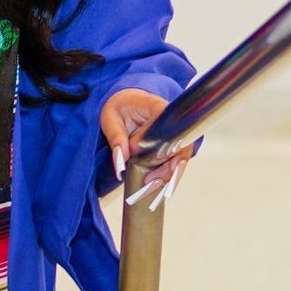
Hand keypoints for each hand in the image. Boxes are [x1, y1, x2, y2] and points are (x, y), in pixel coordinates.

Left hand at [101, 88, 197, 211]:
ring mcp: (173, 135)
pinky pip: (171, 162)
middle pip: (180, 149)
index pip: (174, 131)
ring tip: (148, 189)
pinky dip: (163, 175)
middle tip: (150, 183)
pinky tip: (154, 187)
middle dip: (169, 170)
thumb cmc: (120, 106)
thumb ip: (116, 139)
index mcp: (160, 109)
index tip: (171, 168)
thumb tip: (121, 165)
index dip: (175, 152)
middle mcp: (173, 122)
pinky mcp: (169, 146)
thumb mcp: (110, 118)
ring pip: (178, 159)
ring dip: (166, 176)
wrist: (125, 102)